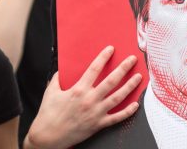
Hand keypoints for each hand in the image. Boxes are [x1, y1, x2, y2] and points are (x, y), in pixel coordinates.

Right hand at [24, 46, 141, 148]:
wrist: (48, 137)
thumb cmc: (48, 115)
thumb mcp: (50, 92)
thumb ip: (58, 78)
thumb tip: (62, 70)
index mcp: (78, 90)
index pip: (94, 69)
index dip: (104, 57)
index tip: (111, 50)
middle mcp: (89, 100)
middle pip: (111, 81)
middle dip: (123, 68)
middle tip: (132, 60)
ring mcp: (96, 113)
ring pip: (118, 97)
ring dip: (130, 86)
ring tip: (138, 78)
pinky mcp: (98, 125)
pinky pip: (117, 118)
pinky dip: (128, 112)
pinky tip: (135, 105)